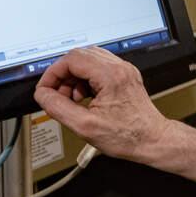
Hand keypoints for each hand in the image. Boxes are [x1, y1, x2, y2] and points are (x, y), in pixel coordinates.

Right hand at [33, 46, 176, 166]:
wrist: (152, 140)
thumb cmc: (128, 136)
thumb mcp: (85, 126)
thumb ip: (58, 108)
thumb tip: (43, 95)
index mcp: (111, 75)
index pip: (72, 59)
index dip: (53, 73)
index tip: (45, 89)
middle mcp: (119, 68)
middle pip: (79, 56)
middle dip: (62, 75)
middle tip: (58, 95)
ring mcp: (123, 71)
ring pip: (88, 61)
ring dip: (73, 78)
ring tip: (72, 99)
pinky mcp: (124, 77)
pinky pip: (98, 68)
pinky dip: (85, 80)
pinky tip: (84, 98)